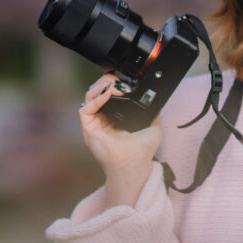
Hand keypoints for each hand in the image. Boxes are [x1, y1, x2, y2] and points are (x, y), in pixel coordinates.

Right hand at [79, 73, 162, 208]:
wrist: (135, 166)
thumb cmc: (141, 153)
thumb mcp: (153, 128)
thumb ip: (153, 115)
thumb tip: (156, 104)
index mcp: (113, 120)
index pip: (107, 96)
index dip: (111, 83)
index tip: (120, 76)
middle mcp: (101, 121)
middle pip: (96, 93)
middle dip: (106, 82)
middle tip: (118, 79)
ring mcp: (93, 125)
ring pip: (89, 97)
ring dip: (101, 86)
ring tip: (115, 85)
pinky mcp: (88, 129)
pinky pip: (86, 108)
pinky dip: (97, 98)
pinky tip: (110, 93)